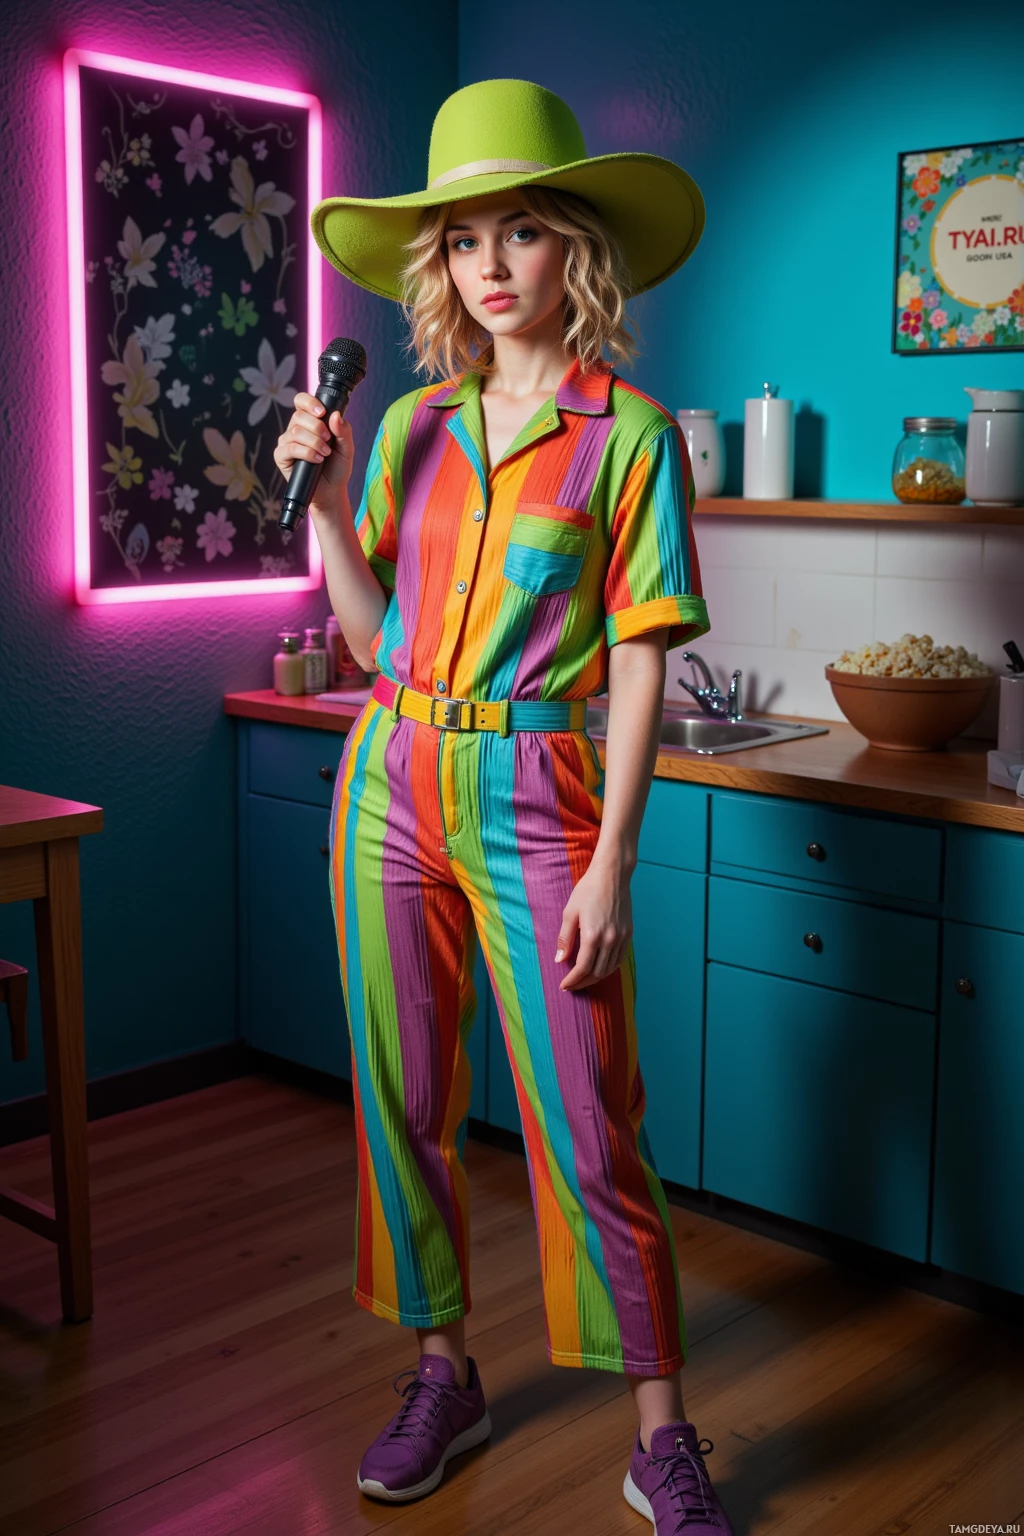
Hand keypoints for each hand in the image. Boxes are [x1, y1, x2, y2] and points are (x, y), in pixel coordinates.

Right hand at [273, 391, 354, 515]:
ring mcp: (286, 442)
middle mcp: (295, 428)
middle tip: (329, 441)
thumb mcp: (347, 448)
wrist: (331, 490)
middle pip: (299, 416)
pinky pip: (290, 448)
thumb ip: (344, 431)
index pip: (301, 401)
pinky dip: (307, 453)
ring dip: (314, 443)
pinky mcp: (281, 456)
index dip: (309, 402)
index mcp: (309, 421)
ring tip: (325, 454)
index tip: (322, 412)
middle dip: (318, 428)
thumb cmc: (337, 467)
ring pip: (296, 432)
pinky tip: (316, 460)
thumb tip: (335, 415)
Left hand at [553, 854, 632, 989]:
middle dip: (583, 982)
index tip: (564, 985)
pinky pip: (620, 958)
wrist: (612, 875)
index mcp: (592, 935)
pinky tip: (600, 968)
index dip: (573, 980)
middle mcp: (610, 939)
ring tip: (584, 979)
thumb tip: (559, 960)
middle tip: (572, 985)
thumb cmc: (588, 890)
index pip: (583, 968)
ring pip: (610, 968)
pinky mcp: (629, 933)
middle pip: (597, 972)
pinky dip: (610, 967)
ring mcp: (621, 937)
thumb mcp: (570, 913)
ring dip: (596, 977)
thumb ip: (565, 939)